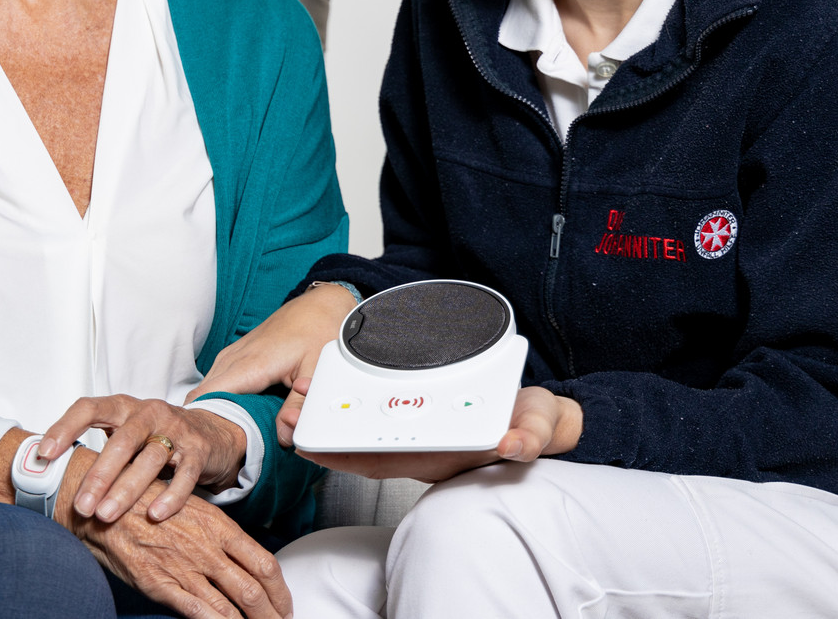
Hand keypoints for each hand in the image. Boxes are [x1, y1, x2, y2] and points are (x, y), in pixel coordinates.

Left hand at [42, 395, 246, 523]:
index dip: (64, 427)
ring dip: (127, 489)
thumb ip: (95, 451)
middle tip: (81, 506)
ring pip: (151, 458)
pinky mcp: (198, 450)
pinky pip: (185, 474)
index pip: (89, 408)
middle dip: (99, 476)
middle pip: (121, 442)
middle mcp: (148, 413)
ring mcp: (176, 429)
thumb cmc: (154, 437)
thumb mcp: (124, 434)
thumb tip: (46, 478)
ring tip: (107, 516)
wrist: (210, 432)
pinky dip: (170, 496)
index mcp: (123, 407)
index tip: (44, 454)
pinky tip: (155, 515)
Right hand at [63, 452, 292, 618]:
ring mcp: (185, 568)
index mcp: (219, 526)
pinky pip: (200, 613)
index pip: (264, 563)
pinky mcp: (161, 585)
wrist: (103, 504)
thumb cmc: (146, 504)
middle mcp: (207, 548)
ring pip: (232, 607)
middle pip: (254, 590)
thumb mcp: (191, 508)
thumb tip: (242, 561)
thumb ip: (217, 536)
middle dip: (273, 615)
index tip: (285, 605)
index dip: (280, 591)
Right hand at [187, 284, 358, 446]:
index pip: (206, 397)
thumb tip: (283, 437)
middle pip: (201, 395)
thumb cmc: (318, 331)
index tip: (211, 441)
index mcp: (251, 365)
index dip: (204, 420)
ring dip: (212, 407)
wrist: (319, 304)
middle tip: (220, 442)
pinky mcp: (236, 353)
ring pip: (207, 386)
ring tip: (226, 430)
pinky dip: (219, 395)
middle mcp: (235, 358)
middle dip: (207, 418)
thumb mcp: (316, 371)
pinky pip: (216, 378)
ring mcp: (233, 353)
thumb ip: (298, 406)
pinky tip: (233, 410)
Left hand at [293, 383, 582, 482]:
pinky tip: (334, 378)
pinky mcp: (422, 406)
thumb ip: (532, 437)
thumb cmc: (532, 425)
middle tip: (296, 409)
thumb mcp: (541, 428)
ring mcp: (421, 427)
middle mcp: (425, 445)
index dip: (347, 454)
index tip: (315, 445)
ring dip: (335, 411)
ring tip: (304, 390)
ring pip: (368, 423)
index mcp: (444, 454)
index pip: (387, 459)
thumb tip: (512, 444)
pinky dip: (354, 394)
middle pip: (365, 443)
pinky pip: (379, 405)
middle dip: (328, 431)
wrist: (538, 414)